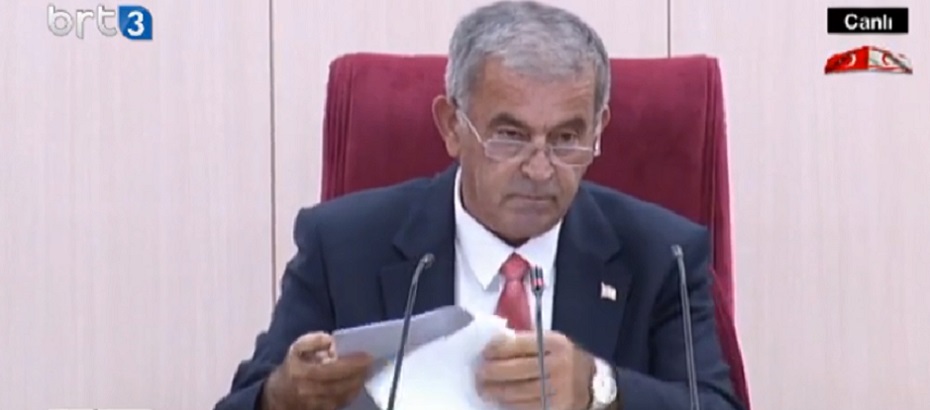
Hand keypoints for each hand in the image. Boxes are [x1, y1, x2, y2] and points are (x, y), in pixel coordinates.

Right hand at [261, 332, 373, 409]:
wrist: (280, 392)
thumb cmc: (294, 365)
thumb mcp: (298, 347)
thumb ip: (313, 340)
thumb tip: (331, 340)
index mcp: (301, 372)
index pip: (331, 370)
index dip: (351, 364)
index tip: (366, 356)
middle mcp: (307, 390)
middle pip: (339, 384)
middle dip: (358, 374)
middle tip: (370, 363)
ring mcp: (313, 403)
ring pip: (342, 396)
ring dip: (357, 383)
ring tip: (366, 372)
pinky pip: (340, 403)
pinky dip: (352, 393)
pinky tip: (358, 383)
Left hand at [476, 331, 595, 409]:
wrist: (594, 383)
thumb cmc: (565, 358)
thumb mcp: (551, 342)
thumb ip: (526, 342)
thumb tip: (493, 345)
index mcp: (555, 343)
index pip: (519, 344)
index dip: (497, 349)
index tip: (484, 353)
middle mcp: (559, 365)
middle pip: (517, 369)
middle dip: (493, 372)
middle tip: (478, 375)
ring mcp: (560, 389)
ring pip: (520, 392)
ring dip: (498, 391)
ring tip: (484, 389)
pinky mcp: (558, 407)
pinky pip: (528, 407)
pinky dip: (511, 405)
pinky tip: (501, 401)